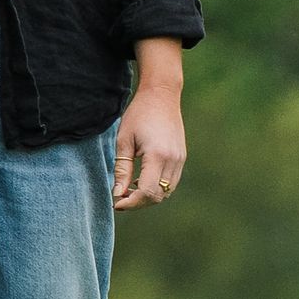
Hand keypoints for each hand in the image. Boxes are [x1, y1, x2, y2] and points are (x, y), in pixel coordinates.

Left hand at [112, 90, 186, 212]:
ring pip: (166, 192)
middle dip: (138, 202)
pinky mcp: (181, 158)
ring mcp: (180, 160)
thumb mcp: (124, 140)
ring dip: (148, 196)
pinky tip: (141, 181)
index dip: (131, 202)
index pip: (147, 192)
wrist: (161, 96)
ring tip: (128, 190)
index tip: (117, 202)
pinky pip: (171, 182)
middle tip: (120, 198)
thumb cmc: (139, 115)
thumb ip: (122, 169)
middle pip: (158, 196)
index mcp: (158, 155)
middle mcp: (173, 160)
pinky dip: (157, 187)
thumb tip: (117, 194)